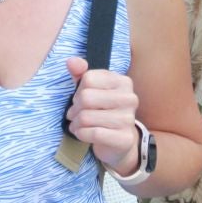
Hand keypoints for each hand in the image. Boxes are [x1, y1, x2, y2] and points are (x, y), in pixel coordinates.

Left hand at [63, 57, 140, 176]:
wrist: (118, 141)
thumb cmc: (102, 110)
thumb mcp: (90, 89)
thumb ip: (80, 73)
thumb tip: (71, 61)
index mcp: (123, 81)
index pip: (88, 79)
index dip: (78, 91)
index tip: (79, 99)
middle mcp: (129, 98)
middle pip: (86, 97)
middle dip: (74, 108)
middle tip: (75, 115)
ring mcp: (129, 119)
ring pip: (86, 117)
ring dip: (76, 123)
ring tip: (78, 125)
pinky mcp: (124, 139)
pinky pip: (93, 133)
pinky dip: (81, 134)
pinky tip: (82, 134)